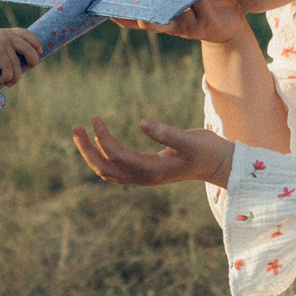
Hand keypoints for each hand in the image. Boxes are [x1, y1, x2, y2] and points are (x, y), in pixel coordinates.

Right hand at [0, 27, 43, 86]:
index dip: (35, 43)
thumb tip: (20, 63)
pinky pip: (8, 69)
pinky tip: (1, 80)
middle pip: (28, 48)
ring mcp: (2, 43)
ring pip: (17, 64)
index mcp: (6, 32)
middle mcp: (6, 36)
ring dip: (16, 76)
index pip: (26, 34)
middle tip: (30, 67)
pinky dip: (6, 77)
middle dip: (32, 59)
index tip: (39, 51)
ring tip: (10, 83)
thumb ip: (5, 47)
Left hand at [70, 115, 235, 187]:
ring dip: (91, 154)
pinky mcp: (146, 172)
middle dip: (87, 150)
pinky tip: (97, 143)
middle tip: (75, 128)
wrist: (219, 165)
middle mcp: (144, 177)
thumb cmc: (207, 150)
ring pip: (108, 171)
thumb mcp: (190, 139)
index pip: (118, 156)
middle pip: (105, 169)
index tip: (94, 118)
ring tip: (79, 133)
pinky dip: (102, 157)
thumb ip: (167, 133)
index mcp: (153, 169)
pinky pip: (116, 170)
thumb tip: (142, 122)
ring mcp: (144, 177)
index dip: (103, 138)